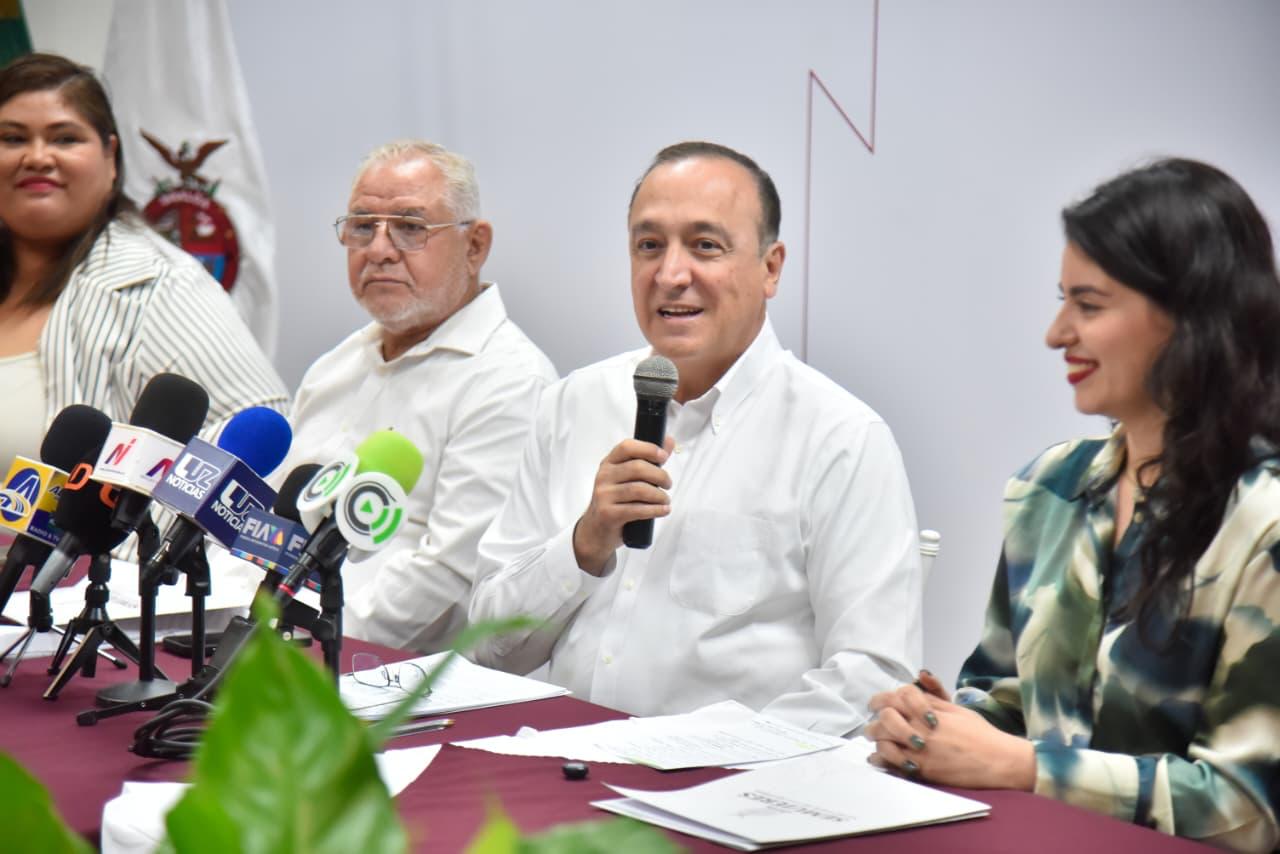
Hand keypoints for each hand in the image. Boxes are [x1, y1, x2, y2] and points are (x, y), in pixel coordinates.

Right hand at [572, 436, 674, 574]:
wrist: (596, 530)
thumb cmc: (616, 501)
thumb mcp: (627, 478)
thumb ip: (648, 459)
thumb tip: (668, 441)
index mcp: (609, 463)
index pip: (627, 447)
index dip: (648, 448)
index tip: (663, 456)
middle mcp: (603, 476)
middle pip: (637, 468)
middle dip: (660, 475)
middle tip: (668, 484)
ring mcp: (604, 495)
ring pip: (639, 490)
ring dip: (659, 495)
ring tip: (665, 500)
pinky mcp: (608, 514)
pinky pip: (637, 510)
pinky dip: (655, 510)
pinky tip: (663, 510)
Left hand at [866, 681, 1034, 790]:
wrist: (998, 761)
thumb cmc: (980, 733)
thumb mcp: (956, 708)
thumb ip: (933, 696)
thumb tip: (919, 678)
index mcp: (930, 711)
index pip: (897, 696)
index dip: (882, 698)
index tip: (876, 703)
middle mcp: (922, 729)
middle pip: (885, 717)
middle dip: (875, 718)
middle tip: (873, 722)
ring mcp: (921, 751)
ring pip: (884, 741)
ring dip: (877, 739)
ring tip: (877, 739)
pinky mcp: (923, 771)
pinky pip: (892, 765)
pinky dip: (880, 760)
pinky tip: (878, 758)